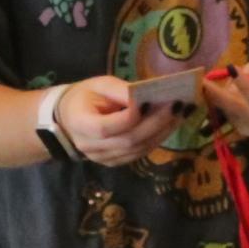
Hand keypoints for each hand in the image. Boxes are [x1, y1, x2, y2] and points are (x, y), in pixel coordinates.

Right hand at [50, 76, 172, 167]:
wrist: (68, 119)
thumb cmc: (85, 97)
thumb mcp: (98, 85)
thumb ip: (120, 90)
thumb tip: (148, 94)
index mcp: (81, 124)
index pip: (107, 127)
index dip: (131, 116)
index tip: (153, 100)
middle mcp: (90, 147)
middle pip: (128, 140)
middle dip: (156, 123)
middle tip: (178, 106)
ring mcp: (102, 159)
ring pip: (137, 150)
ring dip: (162, 132)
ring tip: (180, 114)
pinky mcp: (114, 162)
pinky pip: (138, 154)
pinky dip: (156, 140)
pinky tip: (169, 126)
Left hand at [199, 64, 248, 142]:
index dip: (245, 85)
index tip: (232, 68)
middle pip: (239, 111)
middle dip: (220, 96)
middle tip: (203, 83)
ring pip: (231, 112)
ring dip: (222, 95)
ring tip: (220, 78)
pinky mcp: (244, 129)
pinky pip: (229, 114)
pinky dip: (223, 100)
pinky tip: (222, 89)